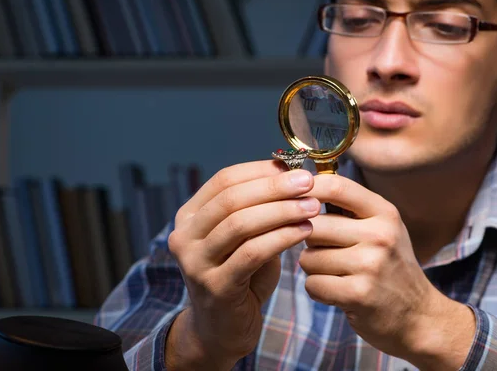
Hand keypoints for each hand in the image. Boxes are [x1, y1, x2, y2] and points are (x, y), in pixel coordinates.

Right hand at [165, 161, 320, 368]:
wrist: (221, 330)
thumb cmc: (240, 276)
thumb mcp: (244, 237)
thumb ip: (259, 209)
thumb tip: (293, 173)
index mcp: (189, 216)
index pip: (224, 180)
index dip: (261, 169)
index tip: (295, 166)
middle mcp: (183, 236)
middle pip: (231, 198)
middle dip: (274, 186)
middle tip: (308, 182)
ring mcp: (195, 262)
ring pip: (240, 223)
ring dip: (282, 210)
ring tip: (313, 206)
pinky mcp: (215, 286)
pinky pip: (253, 253)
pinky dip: (282, 237)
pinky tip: (305, 230)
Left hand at [299, 174, 474, 369]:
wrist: (419, 316)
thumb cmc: (390, 267)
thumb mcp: (382, 228)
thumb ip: (349, 208)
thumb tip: (302, 188)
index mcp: (384, 213)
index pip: (336, 186)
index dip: (307, 190)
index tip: (294, 199)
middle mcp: (379, 235)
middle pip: (313, 225)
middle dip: (308, 240)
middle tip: (323, 251)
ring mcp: (370, 265)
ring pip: (308, 258)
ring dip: (313, 268)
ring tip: (335, 274)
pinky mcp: (358, 294)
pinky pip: (312, 284)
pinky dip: (317, 290)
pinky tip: (336, 291)